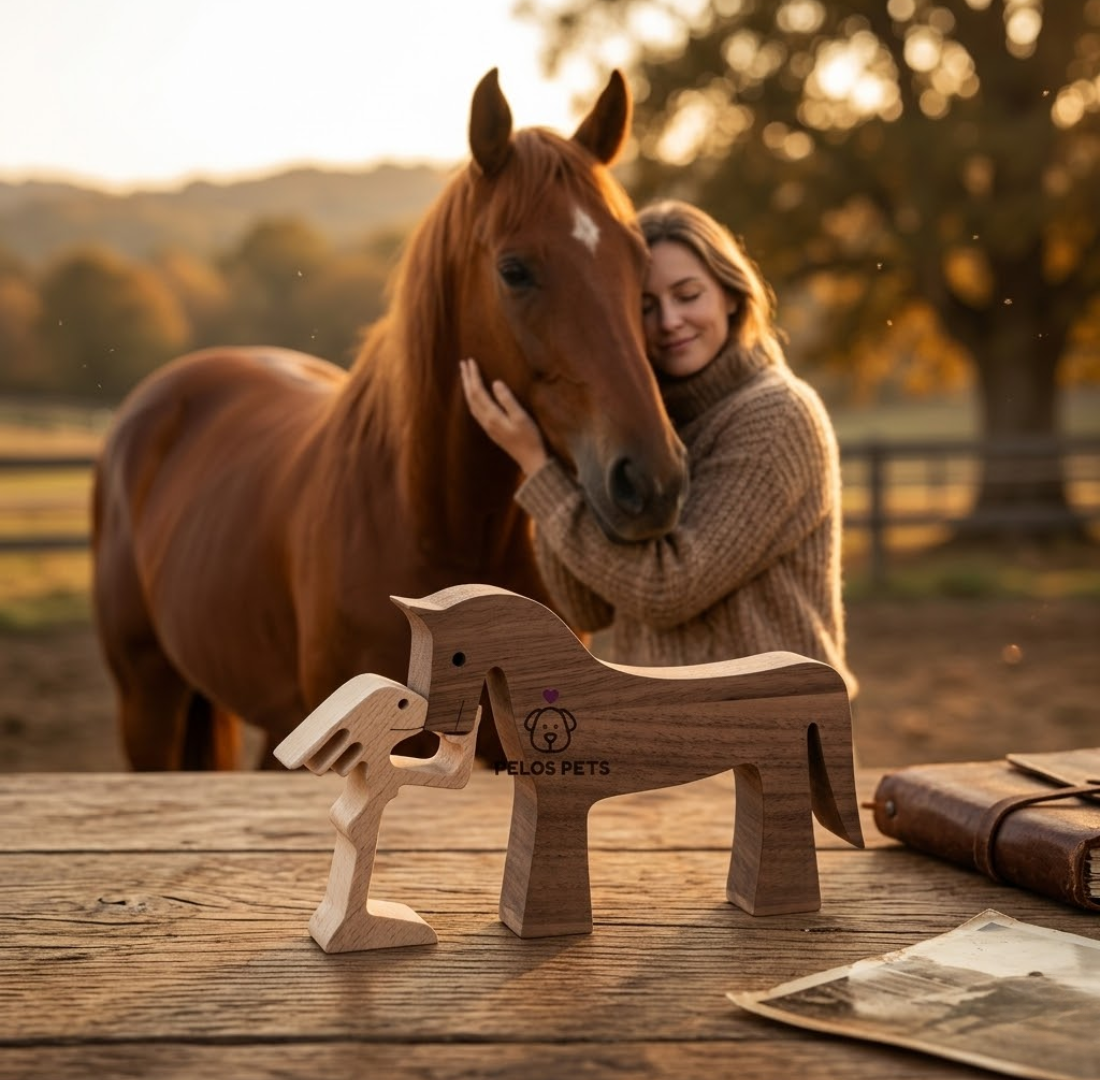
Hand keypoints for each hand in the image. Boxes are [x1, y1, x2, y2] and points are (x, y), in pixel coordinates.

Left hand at [459, 359, 549, 476]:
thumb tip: (495, 383)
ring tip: (466, 376)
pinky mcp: (491, 430)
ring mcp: (487, 427)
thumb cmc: (530, 437)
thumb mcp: (521, 417)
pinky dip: (472, 399)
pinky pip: (476, 410)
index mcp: (492, 416)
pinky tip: (474, 396)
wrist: (530, 459)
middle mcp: (485, 421)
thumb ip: (507, 400)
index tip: (470, 361)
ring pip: (471, 404)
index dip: (473, 376)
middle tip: (463, 363)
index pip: (478, 391)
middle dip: (467, 379)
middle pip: (471, 397)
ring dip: (467, 389)